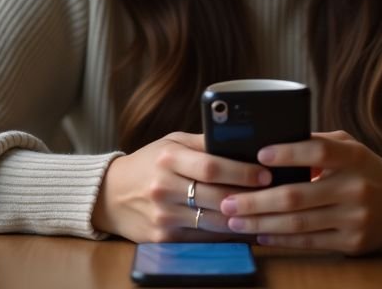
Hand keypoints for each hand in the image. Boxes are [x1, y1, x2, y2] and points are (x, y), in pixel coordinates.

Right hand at [92, 132, 271, 242]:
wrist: (108, 195)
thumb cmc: (147, 164)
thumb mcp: (171, 143)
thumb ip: (203, 144)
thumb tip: (243, 143)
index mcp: (168, 158)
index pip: (212, 167)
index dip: (243, 172)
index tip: (265, 174)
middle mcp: (163, 187)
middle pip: (216, 197)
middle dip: (249, 197)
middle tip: (273, 196)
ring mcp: (162, 216)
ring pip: (213, 222)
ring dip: (241, 219)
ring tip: (263, 213)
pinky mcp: (162, 238)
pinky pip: (202, 239)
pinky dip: (224, 235)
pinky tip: (240, 228)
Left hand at [217, 131, 381, 254]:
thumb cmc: (364, 170)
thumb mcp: (348, 147)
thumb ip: (317, 143)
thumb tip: (272, 141)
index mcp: (354, 158)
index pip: (318, 152)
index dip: (287, 153)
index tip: (258, 155)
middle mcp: (356, 189)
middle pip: (297, 196)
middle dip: (256, 200)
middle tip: (227, 200)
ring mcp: (355, 219)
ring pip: (298, 224)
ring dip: (261, 223)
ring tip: (235, 220)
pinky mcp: (353, 243)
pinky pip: (310, 242)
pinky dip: (281, 240)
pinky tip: (261, 235)